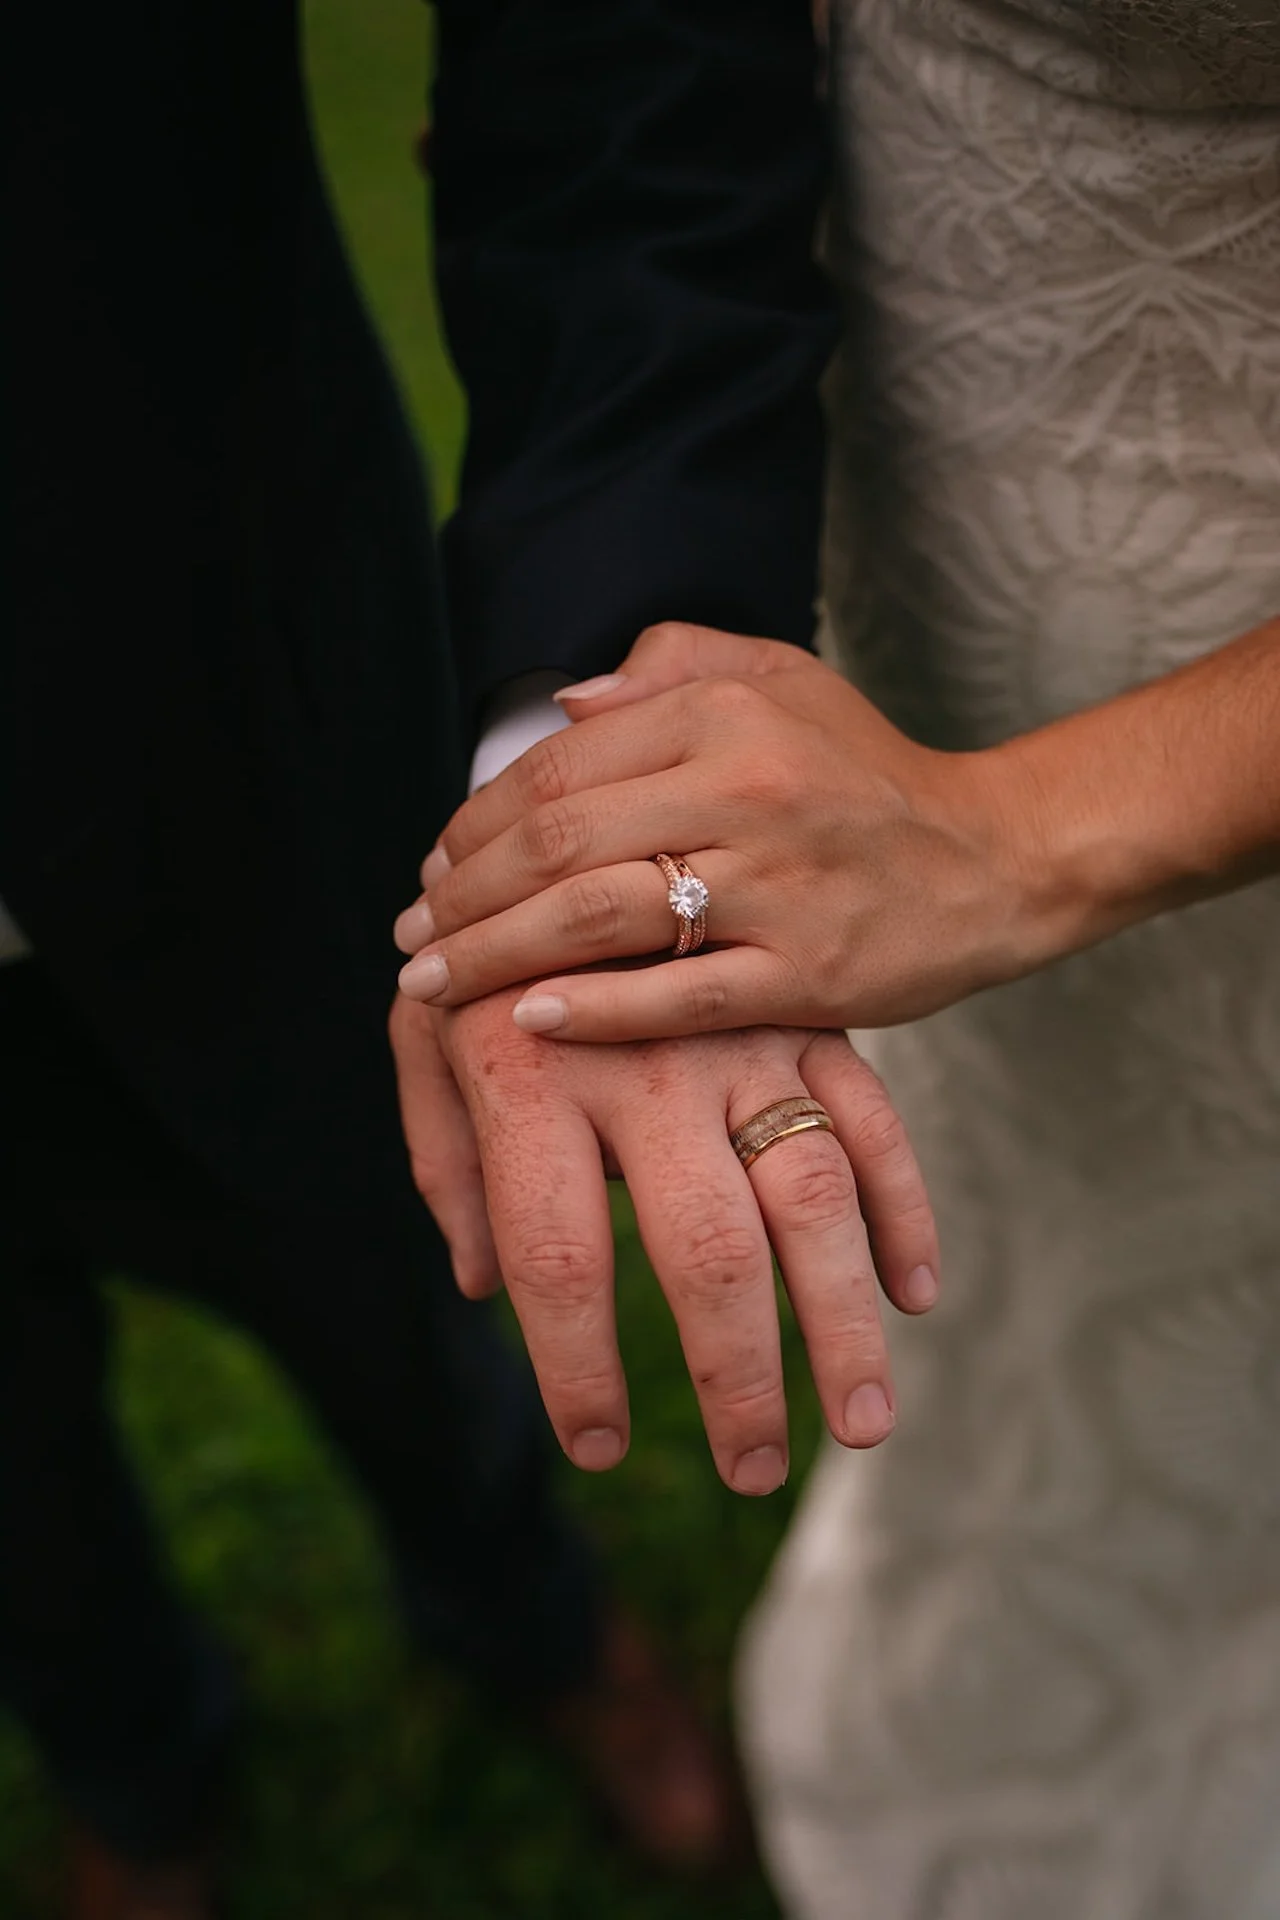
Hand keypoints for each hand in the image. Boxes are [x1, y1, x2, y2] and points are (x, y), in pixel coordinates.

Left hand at [389, 990, 939, 1493]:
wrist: (585, 805)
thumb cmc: (490, 946)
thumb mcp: (428, 1031)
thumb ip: (441, 1153)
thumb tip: (476, 1283)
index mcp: (534, 1074)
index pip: (554, 1256)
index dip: (574, 1369)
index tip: (599, 1449)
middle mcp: (648, 1062)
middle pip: (703, 1248)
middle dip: (736, 1379)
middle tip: (755, 1474)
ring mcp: (743, 1033)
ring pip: (811, 1193)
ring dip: (843, 1322)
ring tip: (863, 1430)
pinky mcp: (809, 1012)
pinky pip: (877, 1119)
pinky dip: (906, 1208)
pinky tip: (917, 1295)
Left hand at [394, 623, 1035, 1041]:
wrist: (994, 861)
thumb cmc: (870, 774)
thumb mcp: (782, 680)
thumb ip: (669, 668)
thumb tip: (561, 708)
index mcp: (726, 716)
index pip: (560, 768)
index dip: (476, 823)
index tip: (435, 869)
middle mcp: (746, 791)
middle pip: (558, 842)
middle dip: (464, 894)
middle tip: (411, 935)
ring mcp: (776, 887)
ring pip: (597, 917)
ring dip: (494, 953)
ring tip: (432, 982)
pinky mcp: (805, 973)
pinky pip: (675, 996)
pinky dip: (592, 1010)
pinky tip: (525, 1018)